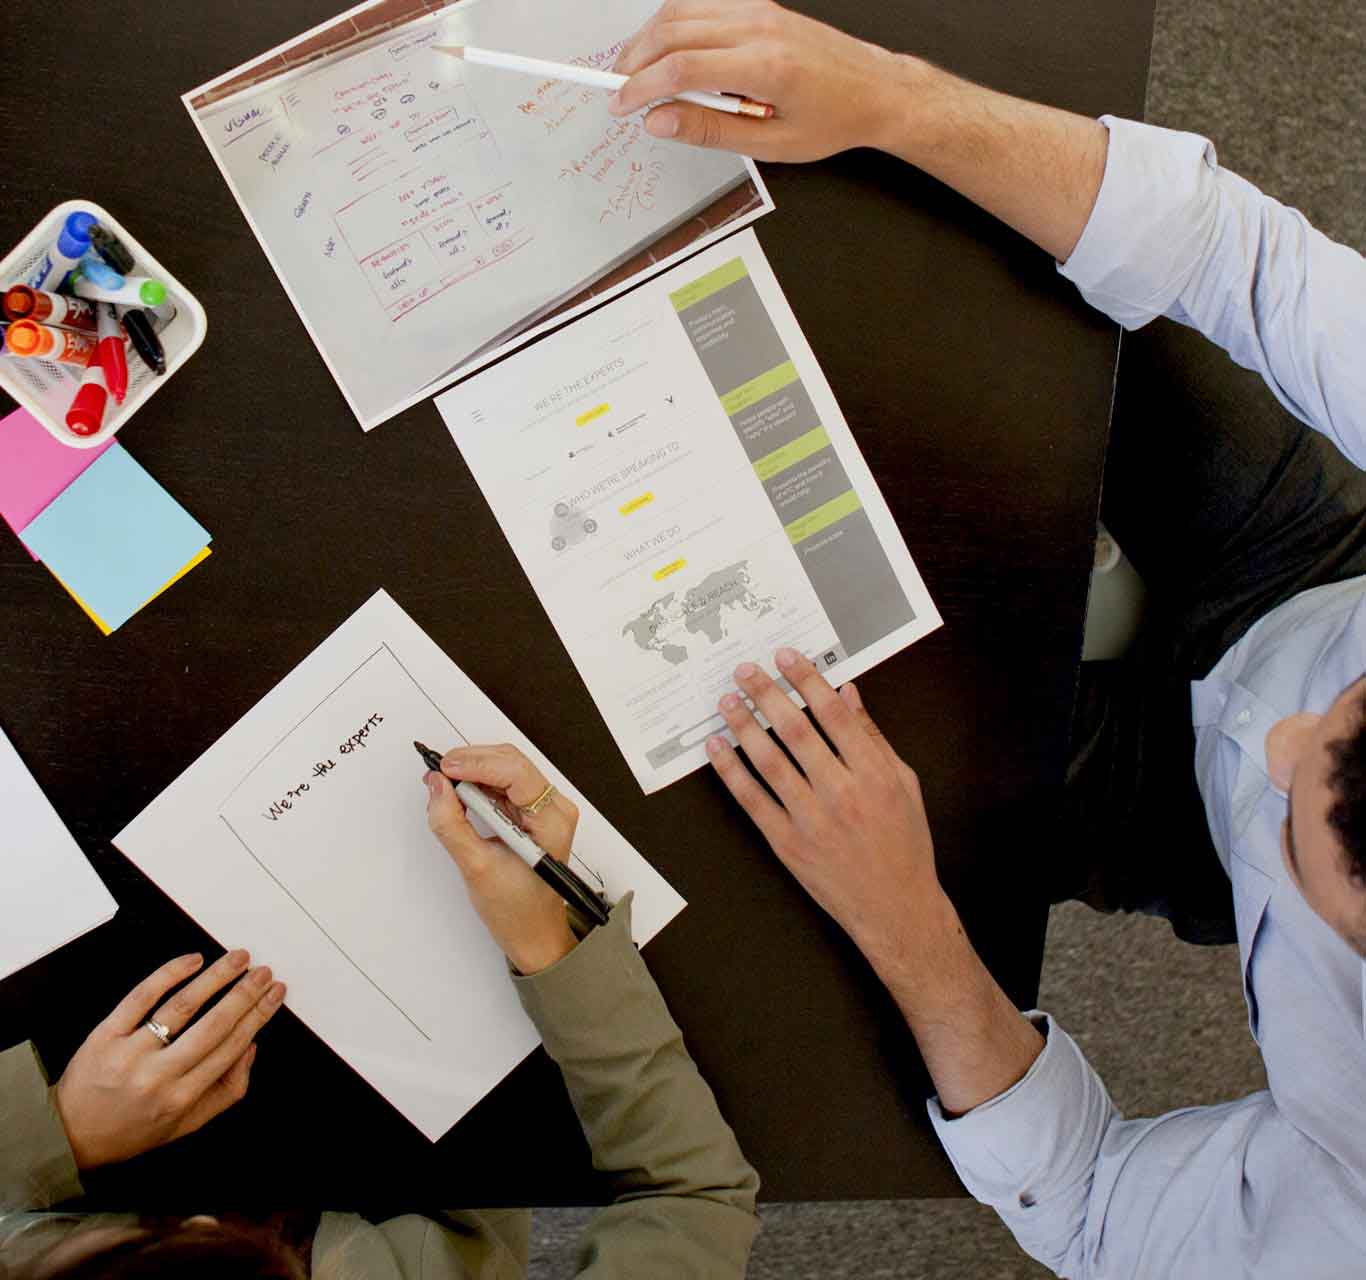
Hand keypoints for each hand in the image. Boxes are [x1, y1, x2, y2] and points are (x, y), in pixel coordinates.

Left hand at [54, 950, 284, 1169]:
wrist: (70, 1135)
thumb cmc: (131, 1129)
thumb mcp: (187, 1124)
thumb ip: (227, 1090)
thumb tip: (250, 1047)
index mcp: (181, 1097)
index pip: (231, 1047)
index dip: (258, 1015)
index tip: (274, 994)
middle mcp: (158, 1075)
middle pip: (213, 1024)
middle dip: (245, 994)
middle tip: (263, 973)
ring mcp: (130, 1053)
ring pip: (182, 1006)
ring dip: (216, 977)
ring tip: (237, 959)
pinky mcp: (105, 1035)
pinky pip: (141, 997)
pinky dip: (169, 974)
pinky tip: (192, 961)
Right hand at [426, 744, 580, 973]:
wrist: (533, 931)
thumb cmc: (517, 908)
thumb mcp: (476, 868)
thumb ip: (452, 824)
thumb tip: (437, 788)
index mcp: (551, 821)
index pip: (515, 773)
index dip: (477, 764)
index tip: (446, 768)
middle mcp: (554, 809)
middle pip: (511, 763)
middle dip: (471, 762)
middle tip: (438, 772)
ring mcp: (545, 809)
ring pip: (506, 769)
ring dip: (472, 771)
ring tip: (442, 783)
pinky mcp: (532, 812)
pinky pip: (504, 784)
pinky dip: (478, 783)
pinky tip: (457, 792)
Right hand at [609, 0, 911, 161]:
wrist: (874, 90)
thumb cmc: (832, 120)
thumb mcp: (771, 144)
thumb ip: (711, 131)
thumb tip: (660, 121)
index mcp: (765, 67)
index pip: (683, 68)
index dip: (641, 87)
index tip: (621, 106)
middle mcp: (759, 28)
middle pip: (673, 31)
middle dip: (635, 62)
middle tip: (619, 92)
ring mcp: (758, 10)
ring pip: (681, 12)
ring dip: (648, 41)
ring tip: (636, 74)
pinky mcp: (758, 6)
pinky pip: (701, 7)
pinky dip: (672, 27)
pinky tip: (665, 52)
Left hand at [706, 648, 948, 970]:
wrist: (896, 909)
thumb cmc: (904, 843)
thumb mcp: (904, 783)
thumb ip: (872, 736)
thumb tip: (848, 692)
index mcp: (873, 773)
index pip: (833, 714)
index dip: (807, 680)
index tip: (786, 657)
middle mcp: (841, 793)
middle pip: (796, 731)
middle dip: (767, 694)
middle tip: (745, 670)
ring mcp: (810, 820)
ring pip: (769, 762)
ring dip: (744, 726)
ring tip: (726, 701)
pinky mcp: (787, 844)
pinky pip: (752, 800)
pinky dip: (731, 771)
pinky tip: (717, 747)